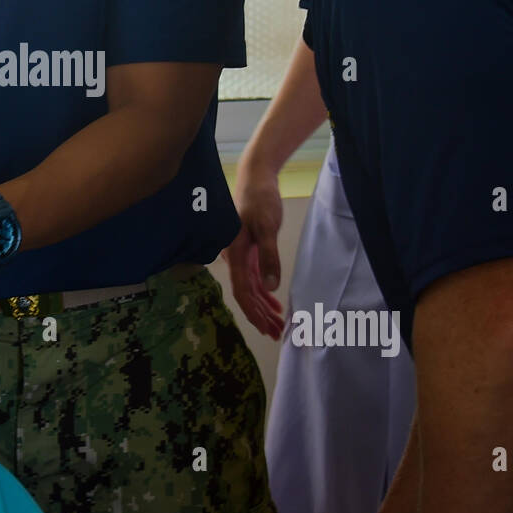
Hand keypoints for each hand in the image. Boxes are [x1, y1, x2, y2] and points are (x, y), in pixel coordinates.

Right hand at [223, 158, 285, 338]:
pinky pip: (255, 277)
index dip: (252, 312)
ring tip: (278, 326)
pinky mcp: (250, 250)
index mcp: (235, 254)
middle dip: (261, 316)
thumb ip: (269, 257)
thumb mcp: (267, 227)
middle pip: (246, 294)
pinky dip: (265, 291)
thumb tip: (271, 287)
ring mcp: (242, 255)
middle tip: (277, 335)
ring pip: (251, 288)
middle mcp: (235, 257)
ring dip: (264, 307)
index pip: (241, 291)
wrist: (256, 177)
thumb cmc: (259, 199)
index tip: (265, 329)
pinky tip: (275, 303)